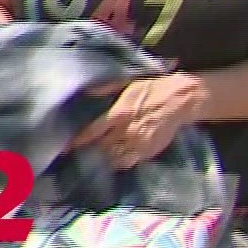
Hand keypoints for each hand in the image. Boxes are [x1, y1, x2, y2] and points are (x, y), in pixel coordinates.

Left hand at [69, 73, 206, 168]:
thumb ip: (104, 89)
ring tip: (91, 163)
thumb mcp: (125, 84)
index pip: (93, 131)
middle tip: (76, 158)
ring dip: (102, 160)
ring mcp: (139, 143)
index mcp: (118, 114)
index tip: (67, 148)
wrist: (180, 100)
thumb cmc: (151, 89)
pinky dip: (119, 163)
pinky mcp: (149, 151)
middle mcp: (127, 131)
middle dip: (89, 153)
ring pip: (114, 158)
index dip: (79, 141)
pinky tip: (111, 164)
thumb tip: (87, 92)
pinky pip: (130, 161)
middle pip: (102, 147)